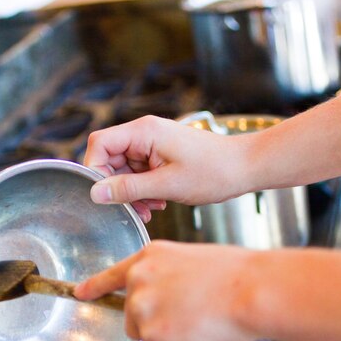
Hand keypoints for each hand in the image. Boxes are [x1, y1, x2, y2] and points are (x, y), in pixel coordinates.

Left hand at [74, 241, 257, 340]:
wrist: (253, 290)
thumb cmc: (238, 277)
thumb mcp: (193, 263)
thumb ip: (169, 281)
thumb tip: (171, 306)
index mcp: (149, 258)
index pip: (113, 275)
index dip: (96, 287)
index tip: (80, 294)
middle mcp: (139, 281)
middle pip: (134, 320)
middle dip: (160, 328)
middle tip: (194, 320)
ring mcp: (142, 309)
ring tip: (209, 327)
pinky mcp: (153, 335)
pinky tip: (210, 338)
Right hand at [84, 115, 249, 222]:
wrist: (244, 168)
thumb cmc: (213, 171)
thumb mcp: (166, 186)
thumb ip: (128, 189)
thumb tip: (96, 193)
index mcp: (144, 132)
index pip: (100, 144)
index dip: (96, 170)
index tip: (105, 195)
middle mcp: (146, 134)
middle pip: (111, 159)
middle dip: (118, 187)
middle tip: (134, 208)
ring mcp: (154, 144)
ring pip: (125, 170)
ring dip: (133, 193)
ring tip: (151, 208)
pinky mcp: (162, 155)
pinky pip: (140, 173)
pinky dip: (144, 190)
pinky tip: (158, 202)